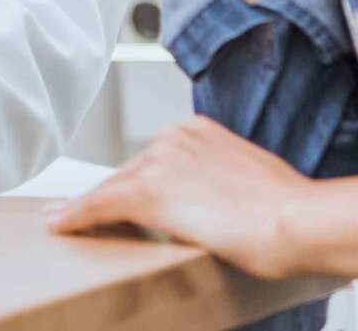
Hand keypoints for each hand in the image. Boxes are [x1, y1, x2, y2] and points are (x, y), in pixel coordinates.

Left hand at [44, 116, 314, 280]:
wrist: (297, 221)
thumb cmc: (290, 213)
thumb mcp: (251, 184)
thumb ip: (223, 183)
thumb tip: (218, 203)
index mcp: (199, 131)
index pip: (154, 161)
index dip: (133, 184)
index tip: (118, 197)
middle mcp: (175, 137)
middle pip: (129, 173)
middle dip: (111, 197)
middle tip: (87, 217)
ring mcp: (159, 162)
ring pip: (113, 190)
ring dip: (92, 209)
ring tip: (68, 223)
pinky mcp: (148, 192)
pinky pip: (101, 204)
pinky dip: (77, 216)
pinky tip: (60, 226)